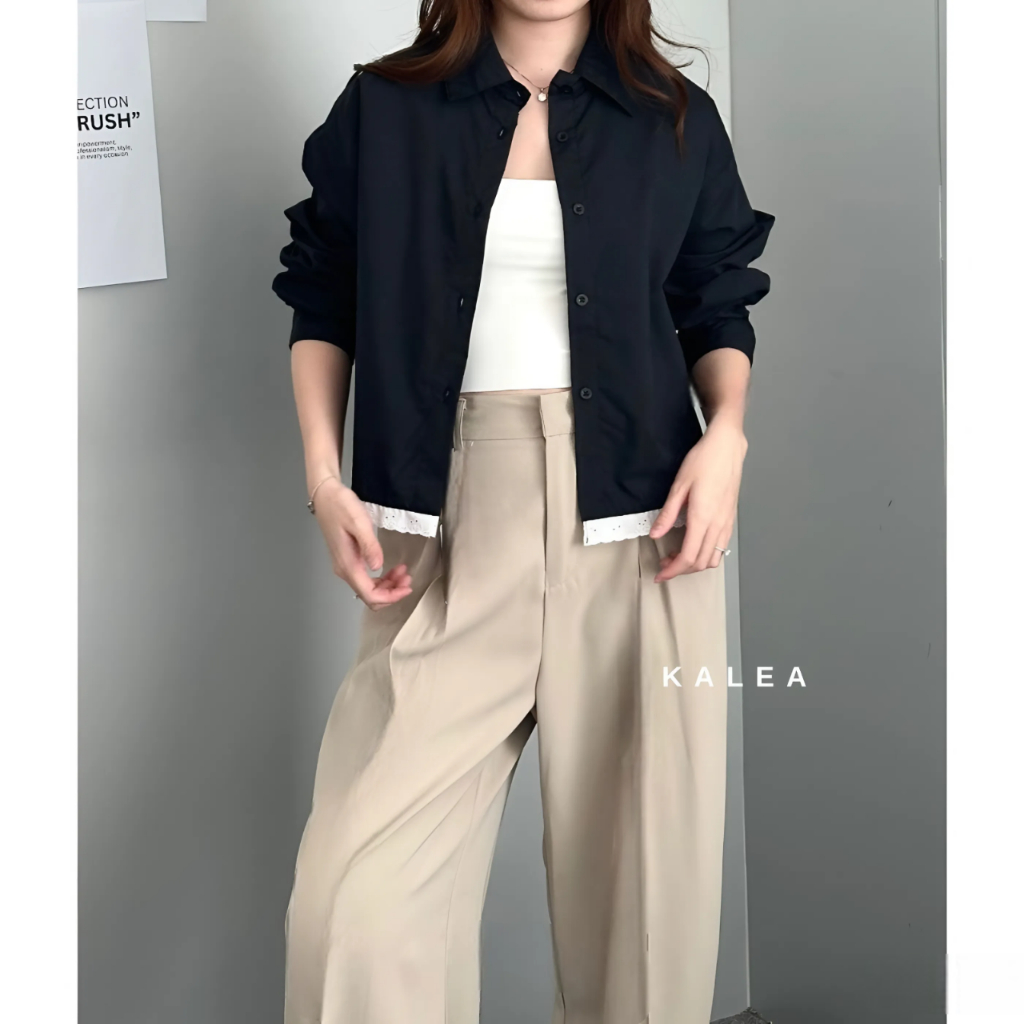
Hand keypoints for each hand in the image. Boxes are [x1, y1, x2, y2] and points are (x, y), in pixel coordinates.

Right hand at [311, 478, 412, 608]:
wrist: (325, 496)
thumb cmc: (341, 506)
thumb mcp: (359, 523)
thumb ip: (369, 546)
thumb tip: (377, 567)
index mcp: (348, 565)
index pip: (369, 595)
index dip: (390, 597)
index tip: (407, 588)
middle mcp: (344, 570)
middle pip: (369, 596)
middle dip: (391, 592)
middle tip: (408, 578)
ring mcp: (345, 566)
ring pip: (368, 588)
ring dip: (388, 586)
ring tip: (403, 572)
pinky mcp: (348, 560)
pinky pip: (366, 578)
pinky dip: (381, 578)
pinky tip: (392, 569)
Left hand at [649, 418, 747, 580]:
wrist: (727, 447)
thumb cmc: (702, 461)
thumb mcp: (679, 486)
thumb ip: (667, 514)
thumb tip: (655, 535)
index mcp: (703, 518)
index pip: (688, 556)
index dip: (672, 571)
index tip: (659, 575)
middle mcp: (718, 524)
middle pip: (700, 562)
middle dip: (680, 570)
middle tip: (663, 565)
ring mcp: (727, 522)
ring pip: (713, 558)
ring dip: (694, 564)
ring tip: (676, 556)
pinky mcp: (730, 518)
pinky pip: (720, 547)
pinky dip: (706, 555)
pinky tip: (693, 545)